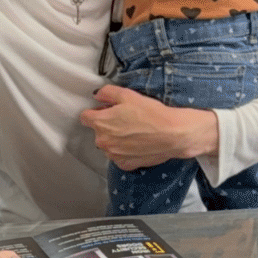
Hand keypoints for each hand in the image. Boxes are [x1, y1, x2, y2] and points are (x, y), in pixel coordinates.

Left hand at [79, 84, 218, 170]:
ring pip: (108, 145)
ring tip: (134, 133)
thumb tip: (97, 95)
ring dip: (115, 140)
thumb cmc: (151, 113)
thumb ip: (107, 93)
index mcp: (100, 123)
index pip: (85, 117)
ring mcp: (113, 155)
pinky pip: (119, 157)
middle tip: (126, 120)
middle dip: (107, 126)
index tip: (106, 111)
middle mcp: (102, 141)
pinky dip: (125, 152)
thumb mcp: (127, 95)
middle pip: (98, 131)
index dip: (95, 112)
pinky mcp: (125, 164)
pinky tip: (137, 144)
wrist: (172, 134)